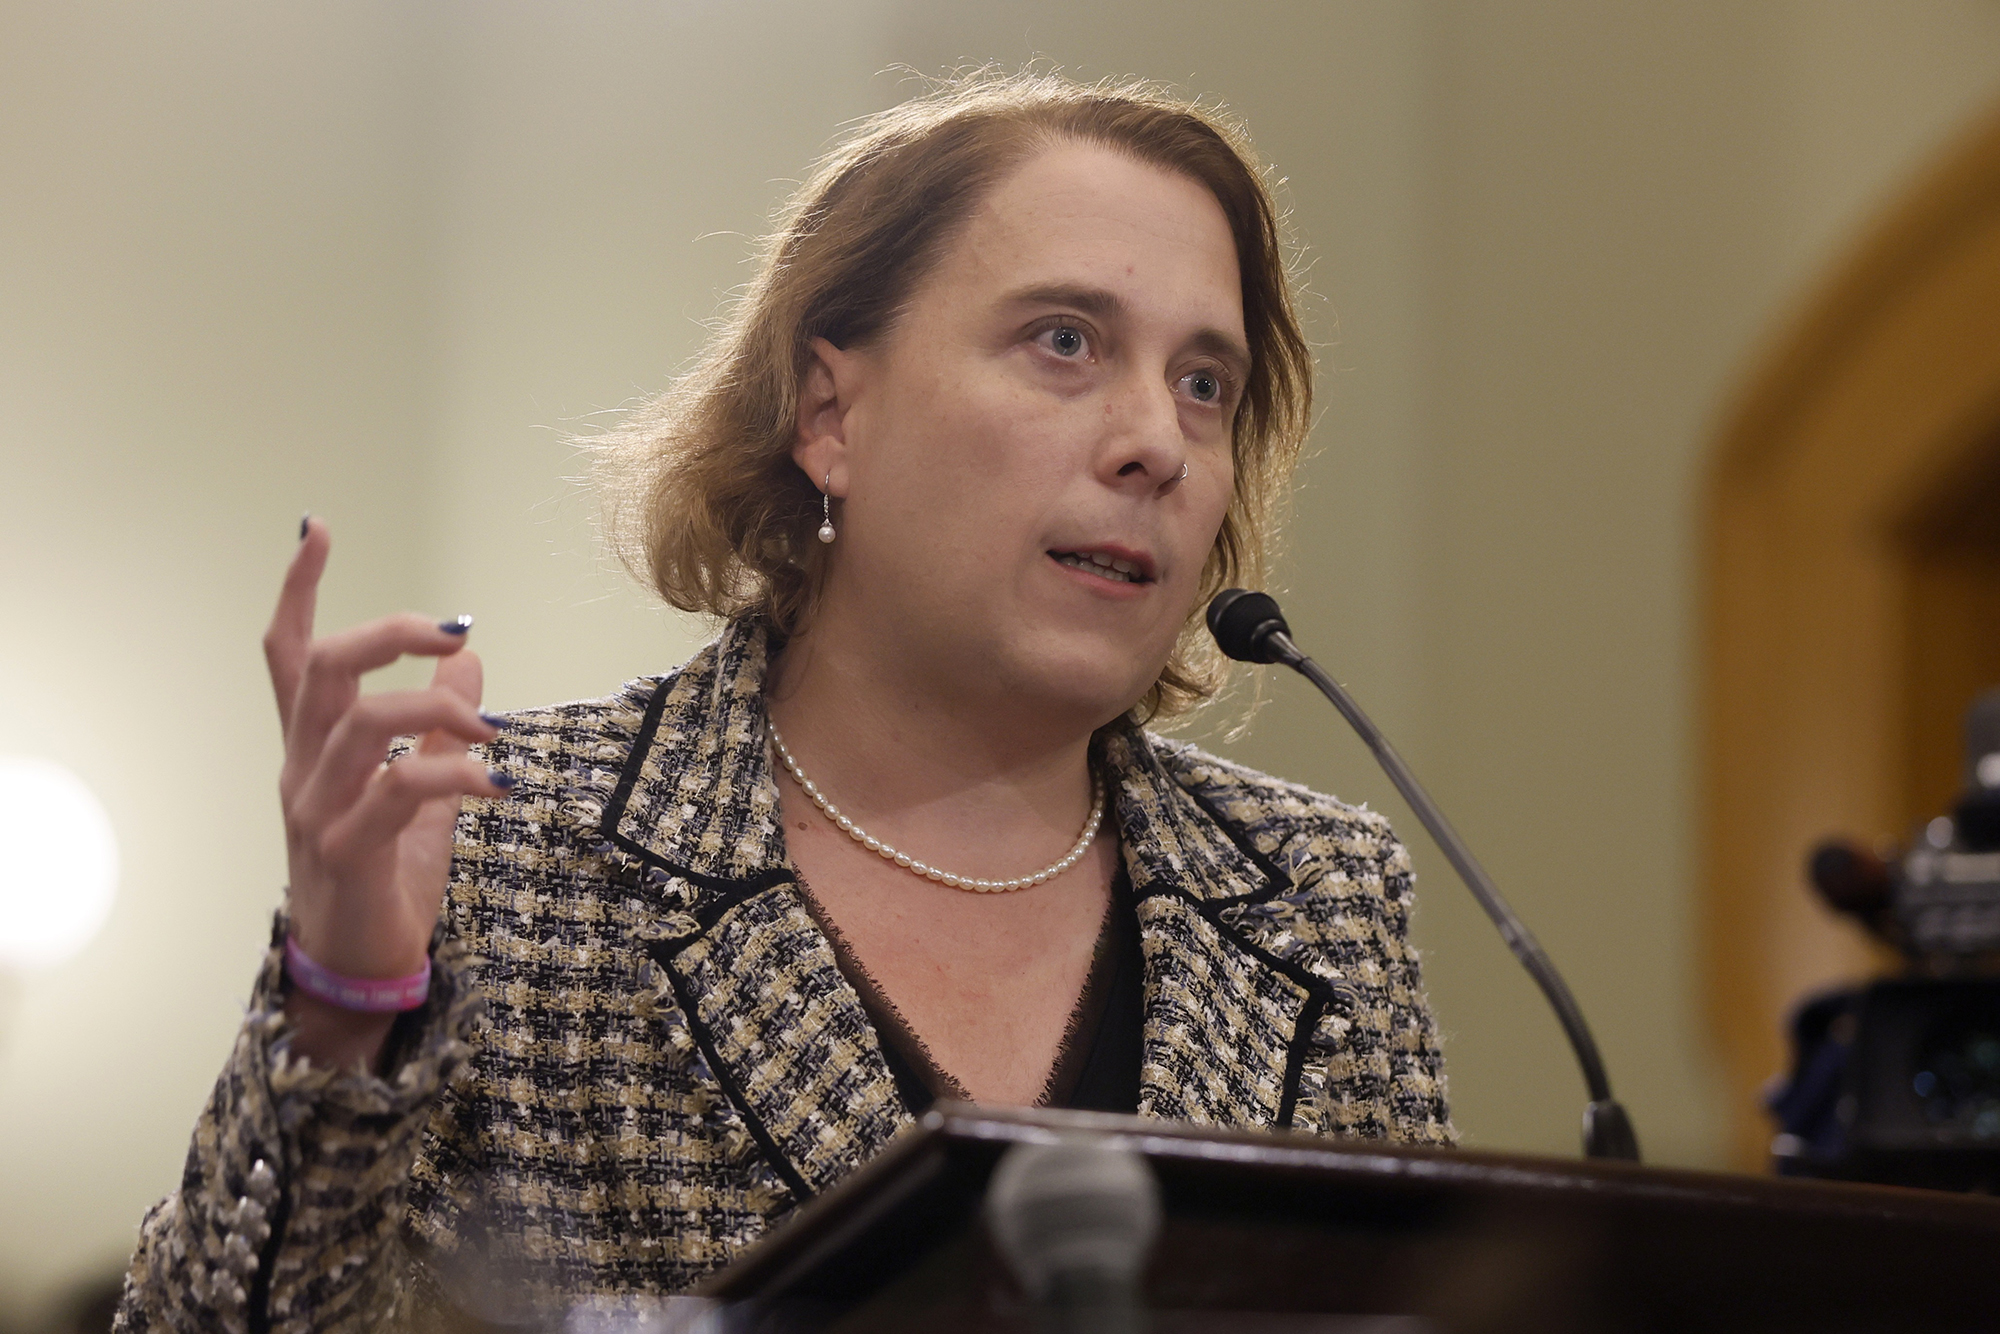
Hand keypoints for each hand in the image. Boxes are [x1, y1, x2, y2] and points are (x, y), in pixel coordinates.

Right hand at [264, 518, 509, 1067]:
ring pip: (361, 724)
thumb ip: (438, 727)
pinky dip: (453, 774)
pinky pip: (396, 791)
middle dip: (388, 633)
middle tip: (453, 631)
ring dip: (437, 710)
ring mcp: (318, 813)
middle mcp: (302, 771)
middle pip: (324, 670)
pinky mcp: (348, 854)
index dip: (297, 590)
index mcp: (313, 749)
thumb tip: (469, 658)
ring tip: (492, 731)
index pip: (288, 655)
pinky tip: (497, 782)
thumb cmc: (382, 875)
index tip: (315, 529)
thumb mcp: (420, 791)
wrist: (358, 967)